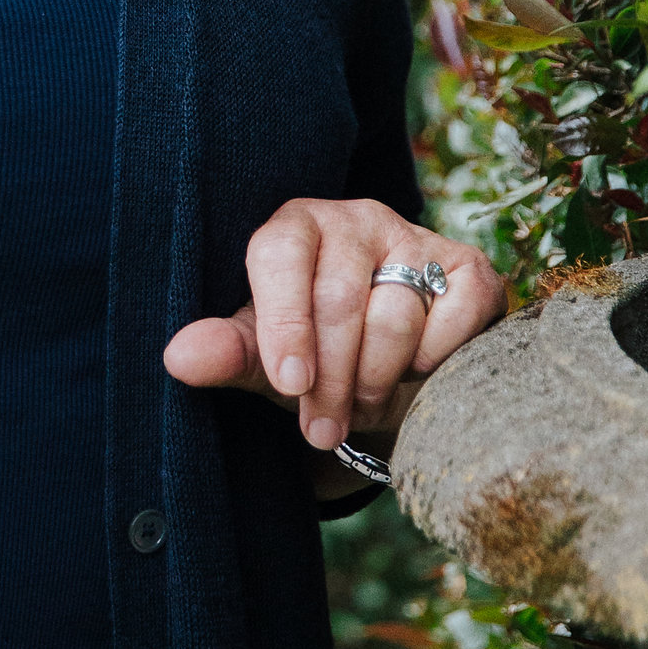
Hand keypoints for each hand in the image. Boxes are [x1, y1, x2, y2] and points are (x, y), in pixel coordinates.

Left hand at [161, 196, 505, 457]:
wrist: (383, 378)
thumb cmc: (310, 359)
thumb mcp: (263, 362)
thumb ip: (226, 354)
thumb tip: (178, 358)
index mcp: (294, 228)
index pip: (281, 257)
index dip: (285, 324)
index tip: (290, 384)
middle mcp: (355, 220)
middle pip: (339, 298)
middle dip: (330, 378)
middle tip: (322, 428)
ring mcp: (416, 239)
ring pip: (397, 314)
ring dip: (378, 379)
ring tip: (362, 404)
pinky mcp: (469, 268)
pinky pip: (458, 310)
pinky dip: (437, 355)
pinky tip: (416, 373)